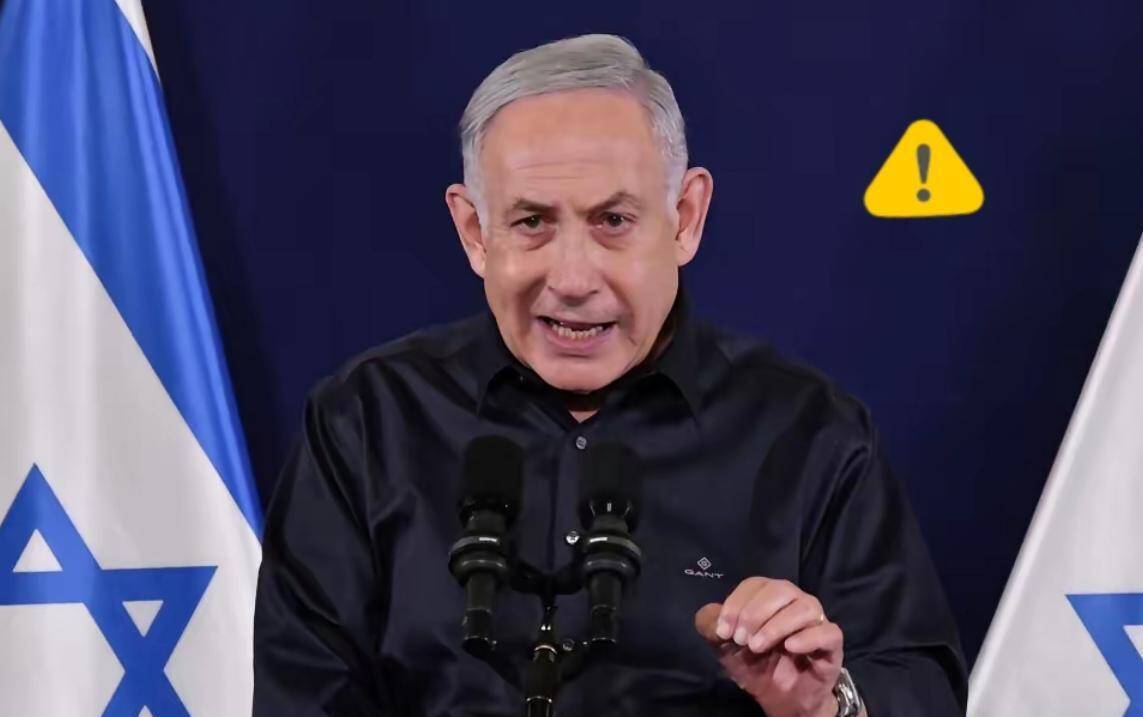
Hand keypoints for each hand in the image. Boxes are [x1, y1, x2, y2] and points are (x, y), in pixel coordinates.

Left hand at [694, 577, 843, 716]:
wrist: (781, 699)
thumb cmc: (756, 665)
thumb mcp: (725, 648)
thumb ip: (711, 627)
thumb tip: (710, 616)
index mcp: (770, 595)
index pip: (755, 584)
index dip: (736, 603)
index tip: (723, 631)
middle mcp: (795, 601)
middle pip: (780, 589)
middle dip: (755, 613)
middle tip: (741, 639)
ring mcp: (816, 620)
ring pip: (804, 607)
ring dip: (776, 625)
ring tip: (757, 646)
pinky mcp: (832, 644)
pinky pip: (827, 632)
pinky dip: (808, 637)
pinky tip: (790, 647)